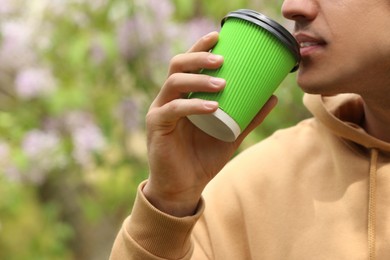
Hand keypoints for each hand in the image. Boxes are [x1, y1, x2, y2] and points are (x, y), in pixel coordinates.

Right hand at [143, 31, 276, 216]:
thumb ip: (248, 117)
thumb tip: (272, 97)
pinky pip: (173, 109)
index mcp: (183, 95)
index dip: (200, 47)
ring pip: (173, 83)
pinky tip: (212, 107)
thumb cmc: (203, 158)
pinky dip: (193, 105)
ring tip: (222, 82)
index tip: (219, 37)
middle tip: (222, 58)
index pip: (188, 64)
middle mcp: (169, 98)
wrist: (184, 186)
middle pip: (177, 66)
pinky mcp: (156, 126)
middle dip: (199, 57)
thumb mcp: (230, 135)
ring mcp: (160, 111)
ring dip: (199, 79)